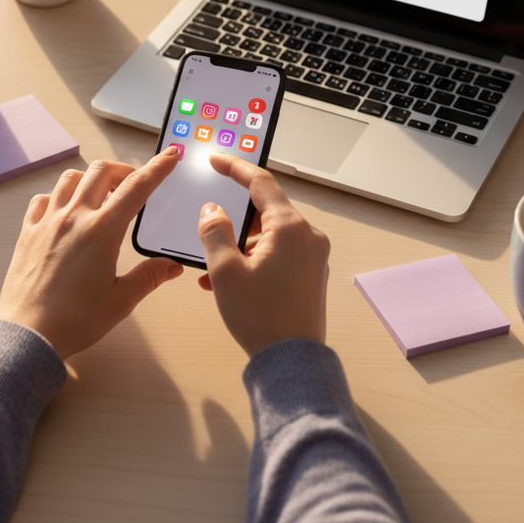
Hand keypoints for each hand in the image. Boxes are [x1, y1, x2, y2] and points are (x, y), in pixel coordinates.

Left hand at [0, 149, 184, 358]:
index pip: (137, 187)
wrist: (29, 334)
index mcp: (102, 231)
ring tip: (100, 194)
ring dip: (90, 178)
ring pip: (70, 179)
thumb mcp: (121, 300)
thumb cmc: (73, 320)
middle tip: (133, 182)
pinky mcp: (28, 232)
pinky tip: (64, 210)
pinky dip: (57, 196)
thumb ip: (149, 276)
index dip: (158, 167)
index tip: (169, 156)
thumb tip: (171, 266)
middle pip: (101, 171)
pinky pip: (42, 199)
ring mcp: (47, 222)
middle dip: (123, 169)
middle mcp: (73, 218)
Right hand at [197, 151, 329, 356]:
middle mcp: (308, 237)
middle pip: (265, 210)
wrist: (291, 362)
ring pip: (269, 235)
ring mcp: (314, 257)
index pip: (260, 183)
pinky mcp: (312, 275)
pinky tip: (230, 283)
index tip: (216, 160)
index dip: (234, 168)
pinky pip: (279, 255)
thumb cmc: (260, 317)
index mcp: (289, 228)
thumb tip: (213, 210)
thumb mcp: (225, 271)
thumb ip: (215, 231)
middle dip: (234, 219)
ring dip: (240, 245)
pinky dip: (254, 260)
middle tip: (209, 226)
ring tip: (214, 271)